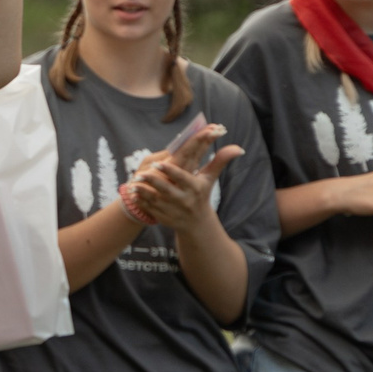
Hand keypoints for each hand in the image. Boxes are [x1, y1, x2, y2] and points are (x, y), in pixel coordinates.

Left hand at [124, 144, 241, 235]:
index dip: (171, 172)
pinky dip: (141, 201)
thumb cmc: (201, 194)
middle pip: (166, 190)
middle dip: (154, 181)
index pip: (182, 178)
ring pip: (155, 200)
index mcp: (195, 188)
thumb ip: (220, 161)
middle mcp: (184, 200)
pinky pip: (149, 209)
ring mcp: (173, 211)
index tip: (159, 164)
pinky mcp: (163, 218)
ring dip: (144, 191)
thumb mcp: (209, 179)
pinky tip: (134, 192)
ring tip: (134, 182)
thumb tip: (238, 148)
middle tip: (141, 172)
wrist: (196, 223)